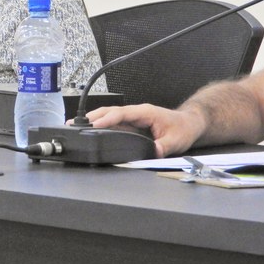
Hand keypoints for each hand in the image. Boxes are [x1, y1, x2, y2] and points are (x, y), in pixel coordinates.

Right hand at [82, 104, 204, 157]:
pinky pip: (113, 122)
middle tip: (74, 123)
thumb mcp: (176, 140)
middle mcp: (136, 113)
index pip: (121, 113)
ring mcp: (132, 118)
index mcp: (144, 112)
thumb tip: (153, 152)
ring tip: (76, 125)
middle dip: (92, 116)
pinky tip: (91, 129)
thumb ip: (163, 146)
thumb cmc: (182, 128)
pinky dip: (100, 124)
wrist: (189, 124)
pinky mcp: (131, 124)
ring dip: (93, 119)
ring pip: (109, 115)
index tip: (94, 125)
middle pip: (109, 111)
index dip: (107, 119)